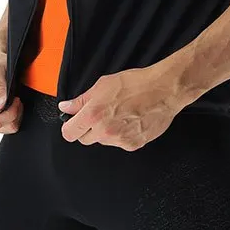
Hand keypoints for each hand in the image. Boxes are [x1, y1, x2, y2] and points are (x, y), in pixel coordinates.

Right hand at [0, 48, 22, 133]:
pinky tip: (11, 107)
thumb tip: (0, 105)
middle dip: (14, 114)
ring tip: (13, 101)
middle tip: (16, 98)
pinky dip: (11, 118)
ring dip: (13, 116)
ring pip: (4, 129)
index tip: (16, 100)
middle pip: (1, 126)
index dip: (10, 113)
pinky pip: (3, 127)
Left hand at [57, 66, 183, 149]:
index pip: (69, 133)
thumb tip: (66, 107)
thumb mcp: (103, 85)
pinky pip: (120, 143)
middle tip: (100, 114)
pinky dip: (122, 134)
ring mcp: (119, 141)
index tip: (73, 122)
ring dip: (106, 131)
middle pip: (85, 139)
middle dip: (88, 129)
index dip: (70, 126)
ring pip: (103, 141)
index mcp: (94, 115)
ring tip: (120, 114)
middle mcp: (105, 131)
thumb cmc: (136, 84)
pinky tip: (130, 120)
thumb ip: (81, 100)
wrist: (163, 91)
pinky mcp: (133, 145)